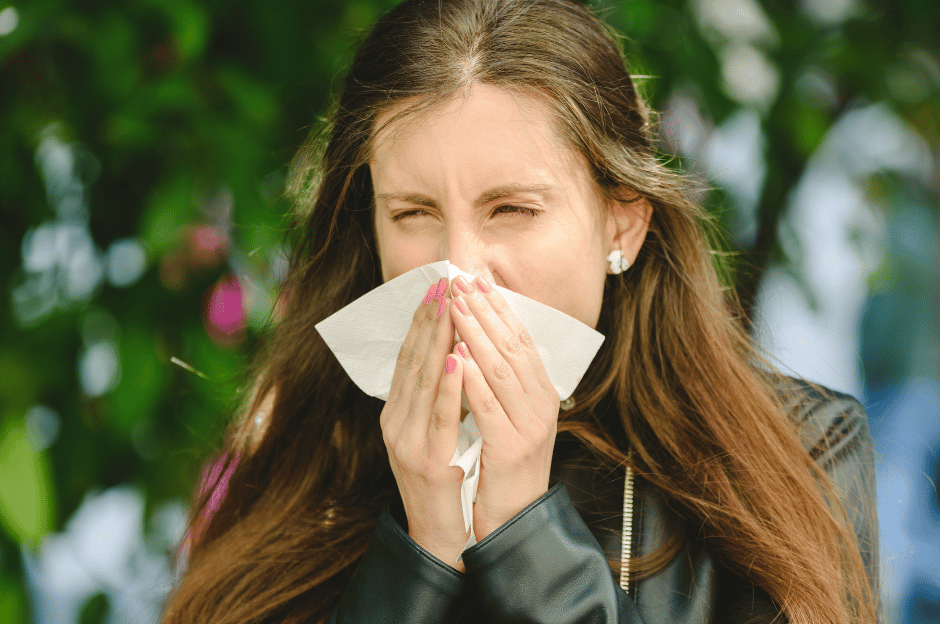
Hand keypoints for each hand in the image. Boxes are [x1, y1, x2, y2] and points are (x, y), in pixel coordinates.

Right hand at [380, 277, 468, 570]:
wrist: (436, 533)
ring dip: (436, 340)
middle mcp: (395, 422)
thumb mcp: (430, 434)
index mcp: (396, 414)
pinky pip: (439, 416)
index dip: (421, 322)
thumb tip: (446, 355)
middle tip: (442, 285)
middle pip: (412, 362)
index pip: (408, 359)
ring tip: (448, 308)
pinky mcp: (426, 459)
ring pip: (422, 381)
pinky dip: (446, 385)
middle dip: (429, 321)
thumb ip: (432, 399)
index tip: (435, 290)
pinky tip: (454, 358)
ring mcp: (407, 441)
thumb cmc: (440, 481)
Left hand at [449, 275, 560, 539]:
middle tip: (461, 281)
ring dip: (476, 333)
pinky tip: (457, 355)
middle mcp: (542, 404)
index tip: (476, 280)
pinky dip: (472, 378)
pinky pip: (488, 406)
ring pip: (502, 369)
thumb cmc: (503, 465)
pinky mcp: (511, 447)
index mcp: (542, 392)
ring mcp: (530, 425)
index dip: (498, 308)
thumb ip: (501, 381)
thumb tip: (479, 337)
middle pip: (513, 346)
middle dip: (485, 311)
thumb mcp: (509, 415)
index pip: (521, 339)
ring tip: (455, 305)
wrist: (512, 518)